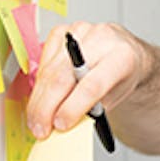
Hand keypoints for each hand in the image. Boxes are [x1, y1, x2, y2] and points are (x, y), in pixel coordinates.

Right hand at [26, 21, 149, 139]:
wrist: (123, 51)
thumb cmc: (120, 75)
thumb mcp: (115, 97)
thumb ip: (92, 109)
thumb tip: (62, 123)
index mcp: (121, 56)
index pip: (91, 85)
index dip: (72, 107)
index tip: (60, 125)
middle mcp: (100, 39)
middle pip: (63, 77)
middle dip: (47, 108)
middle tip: (40, 129)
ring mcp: (79, 31)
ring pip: (49, 71)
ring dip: (38, 99)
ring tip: (36, 121)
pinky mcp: (62, 31)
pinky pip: (43, 61)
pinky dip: (39, 84)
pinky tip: (39, 99)